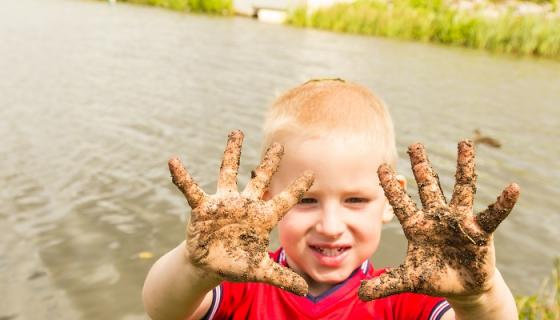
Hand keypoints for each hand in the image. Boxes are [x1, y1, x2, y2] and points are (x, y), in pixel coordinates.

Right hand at [168, 130, 313, 295]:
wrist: (209, 265)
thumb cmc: (237, 264)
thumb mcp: (260, 271)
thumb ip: (282, 277)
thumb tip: (305, 291)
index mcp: (261, 218)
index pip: (283, 201)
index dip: (296, 189)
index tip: (312, 173)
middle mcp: (245, 205)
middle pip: (259, 179)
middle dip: (269, 163)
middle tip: (279, 146)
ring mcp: (223, 203)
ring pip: (228, 173)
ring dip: (231, 153)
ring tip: (236, 132)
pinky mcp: (203, 208)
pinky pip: (191, 189)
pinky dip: (182, 176)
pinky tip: (173, 161)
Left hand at [359, 140, 519, 299]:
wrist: (462, 287)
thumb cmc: (434, 276)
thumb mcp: (408, 280)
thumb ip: (386, 283)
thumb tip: (361, 295)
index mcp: (417, 226)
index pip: (400, 203)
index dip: (390, 187)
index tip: (380, 166)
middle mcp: (437, 217)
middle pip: (428, 187)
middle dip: (421, 167)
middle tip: (415, 144)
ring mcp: (460, 221)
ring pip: (461, 189)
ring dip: (464, 167)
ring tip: (465, 144)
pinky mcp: (480, 231)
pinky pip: (493, 214)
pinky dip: (503, 203)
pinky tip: (513, 189)